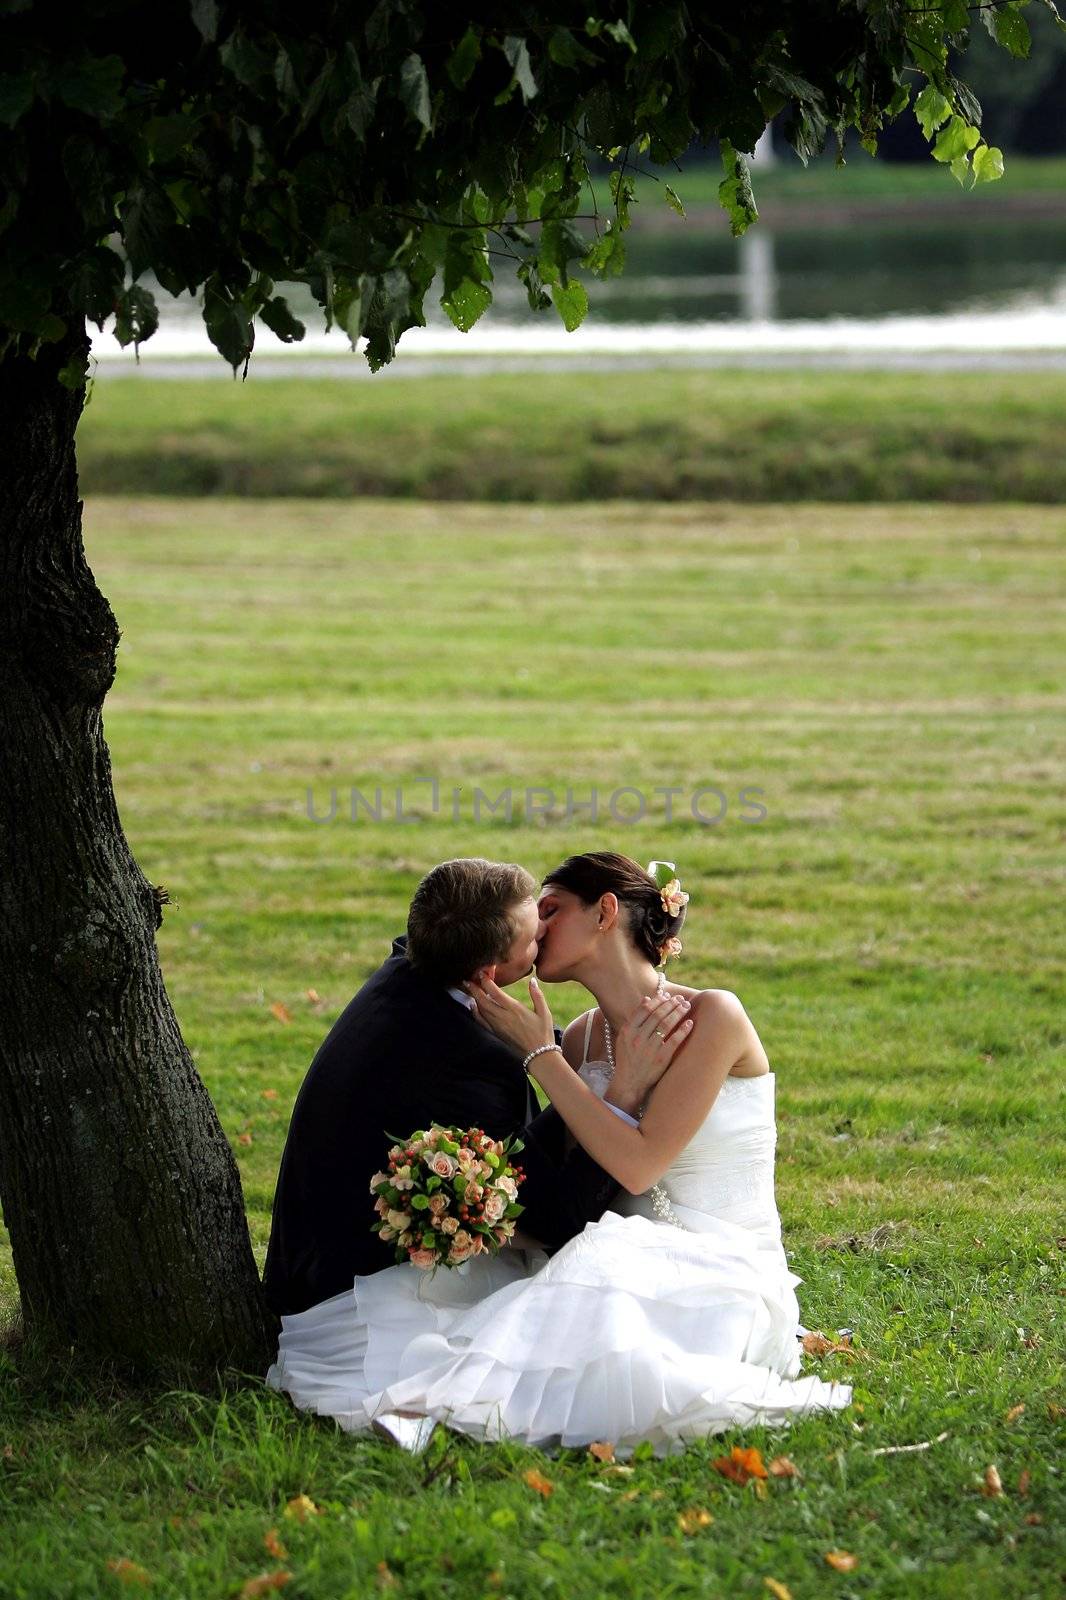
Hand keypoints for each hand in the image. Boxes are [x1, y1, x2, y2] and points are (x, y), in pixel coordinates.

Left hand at [463, 973, 555, 1058]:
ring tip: (471, 989)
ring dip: (474, 998)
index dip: (486, 982)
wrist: (538, 1055)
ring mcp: (498, 1026)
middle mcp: (503, 1017)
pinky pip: (481, 1021)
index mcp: (515, 1009)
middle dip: (475, 989)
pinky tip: (473, 1006)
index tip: (482, 973)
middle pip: (483, 1001)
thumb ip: (537, 995)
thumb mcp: (544, 1012)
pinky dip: (475, 1012)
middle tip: (468, 980)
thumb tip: (532, 980)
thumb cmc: (543, 1032)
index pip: (495, 993)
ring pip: (481, 1010)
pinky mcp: (496, 1034)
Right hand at [606, 993, 693, 1116]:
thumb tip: (647, 999)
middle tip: (681, 999)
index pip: (645, 1010)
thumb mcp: (624, 1038)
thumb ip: (635, 1019)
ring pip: (666, 1025)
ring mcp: (649, 1049)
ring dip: (678, 1013)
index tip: (667, 995)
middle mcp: (638, 1038)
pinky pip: (674, 1041)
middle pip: (658, 1015)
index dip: (658, 1000)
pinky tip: (690, 1023)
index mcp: (628, 1031)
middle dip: (671, 1004)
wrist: (629, 1084)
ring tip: (686, 1006)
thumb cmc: (628, 1059)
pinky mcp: (661, 1059)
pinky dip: (683, 1030)